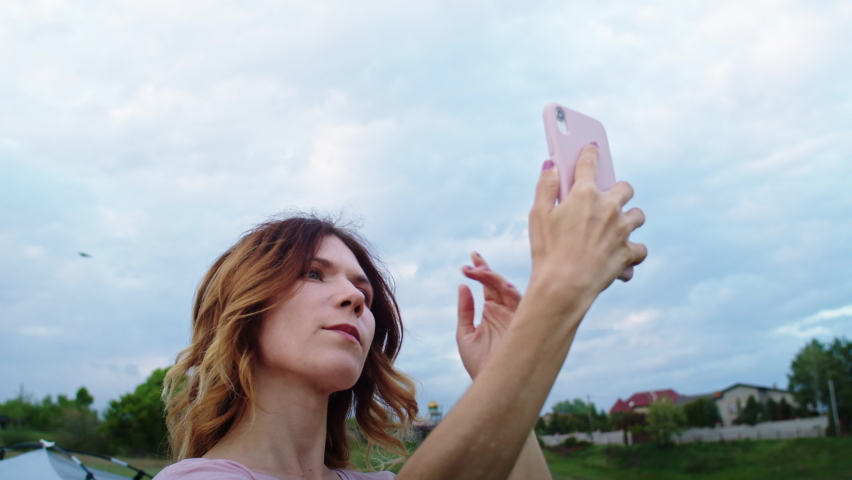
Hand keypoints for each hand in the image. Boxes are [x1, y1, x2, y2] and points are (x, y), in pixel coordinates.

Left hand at [456, 252, 521, 379]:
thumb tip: (463, 287)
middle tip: (473, 260)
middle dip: (486, 270)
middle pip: (497, 283)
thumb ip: (464, 311)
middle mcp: (505, 310)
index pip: (487, 285)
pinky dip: (513, 293)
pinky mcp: (524, 323)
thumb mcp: (465, 334)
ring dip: (496, 279)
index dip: (480, 270)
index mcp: (492, 311)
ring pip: (508, 290)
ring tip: (480, 270)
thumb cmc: (480, 364)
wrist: (492, 384)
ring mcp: (515, 315)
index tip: (470, 258)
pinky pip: (523, 303)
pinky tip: (502, 285)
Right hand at [528, 144, 646, 313]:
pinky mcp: (628, 253)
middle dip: (618, 190)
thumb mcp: (537, 215)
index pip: (589, 163)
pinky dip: (632, 252)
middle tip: (607, 198)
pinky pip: (640, 249)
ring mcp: (622, 230)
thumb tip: (551, 165)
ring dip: (629, 218)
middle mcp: (608, 207)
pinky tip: (622, 255)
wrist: (564, 286)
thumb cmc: (547, 250)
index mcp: (584, 194)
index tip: (592, 149)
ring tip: (617, 226)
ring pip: (637, 216)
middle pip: (625, 188)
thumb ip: (545, 186)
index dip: (590, 153)